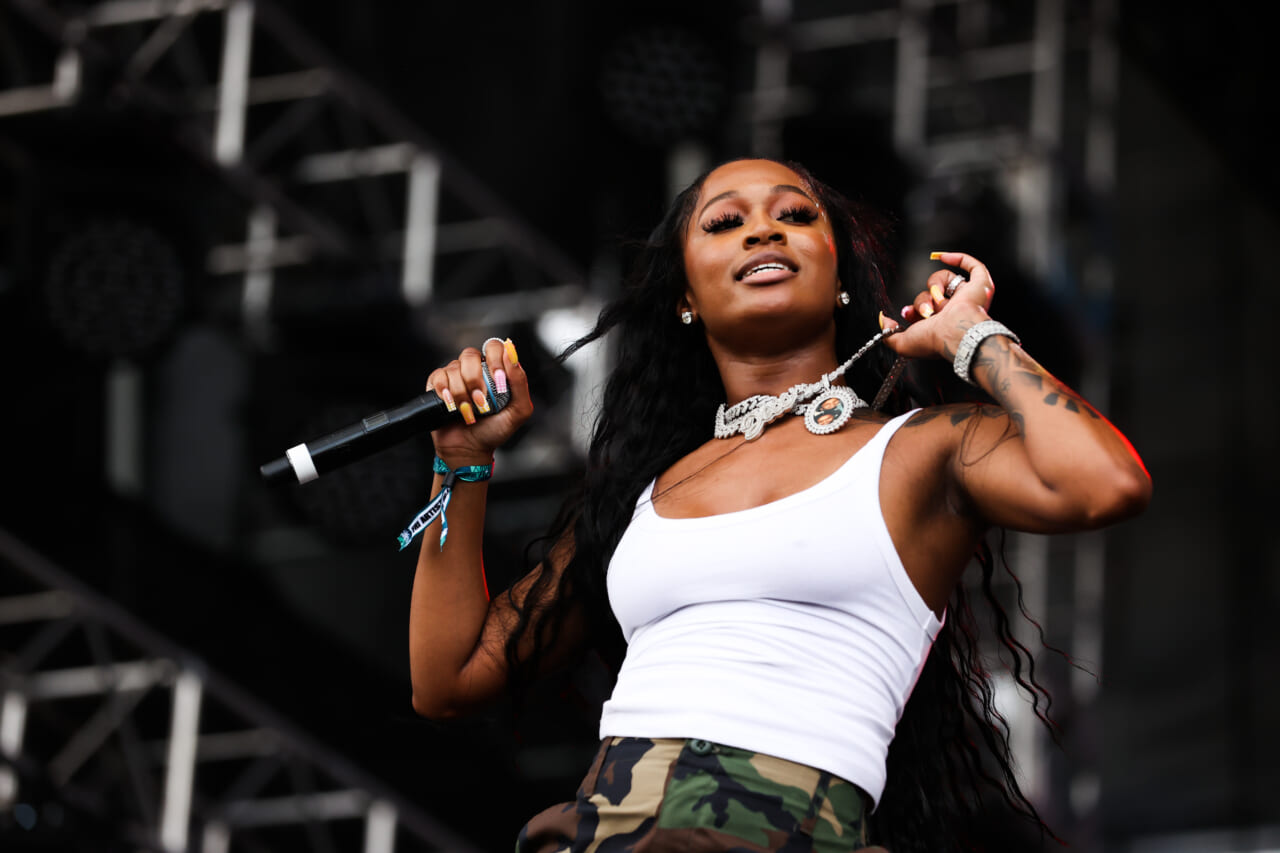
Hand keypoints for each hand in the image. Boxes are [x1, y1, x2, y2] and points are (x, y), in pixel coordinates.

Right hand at [425, 338, 531, 464]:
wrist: (470, 450)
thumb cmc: (495, 431)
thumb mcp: (518, 410)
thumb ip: (520, 381)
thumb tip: (512, 354)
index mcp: (494, 370)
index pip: (494, 347)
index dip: (495, 359)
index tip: (499, 380)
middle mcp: (474, 369)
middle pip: (470, 354)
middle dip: (475, 380)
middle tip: (481, 401)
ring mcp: (455, 376)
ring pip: (453, 368)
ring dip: (461, 393)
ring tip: (467, 410)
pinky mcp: (438, 385)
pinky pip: (438, 376)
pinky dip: (444, 392)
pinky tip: (451, 406)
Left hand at [879, 251, 994, 360]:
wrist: (955, 333)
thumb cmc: (934, 340)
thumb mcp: (902, 344)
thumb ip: (888, 333)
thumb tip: (883, 320)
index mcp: (942, 324)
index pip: (923, 309)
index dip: (913, 309)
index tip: (907, 313)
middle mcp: (955, 311)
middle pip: (931, 294)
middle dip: (922, 301)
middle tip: (925, 312)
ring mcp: (968, 297)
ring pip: (945, 279)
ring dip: (935, 286)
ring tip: (937, 301)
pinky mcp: (980, 285)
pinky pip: (973, 267)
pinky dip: (959, 259)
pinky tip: (941, 257)